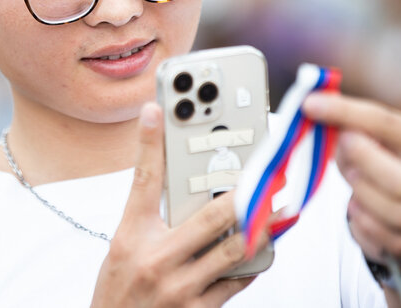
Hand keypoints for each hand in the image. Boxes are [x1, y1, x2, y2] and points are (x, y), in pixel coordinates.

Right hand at [90, 102, 264, 307]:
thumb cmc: (118, 289)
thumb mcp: (123, 246)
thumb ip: (147, 214)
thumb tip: (170, 179)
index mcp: (132, 236)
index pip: (143, 179)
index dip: (149, 143)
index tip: (156, 111)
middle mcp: (156, 259)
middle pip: (211, 216)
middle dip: (248, 195)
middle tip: (271, 178)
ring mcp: (180, 288)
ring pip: (234, 250)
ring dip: (262, 229)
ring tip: (281, 211)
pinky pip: (235, 282)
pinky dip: (252, 263)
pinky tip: (263, 249)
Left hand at [302, 93, 400, 265]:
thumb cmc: (382, 165)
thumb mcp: (371, 139)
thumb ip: (349, 123)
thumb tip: (313, 103)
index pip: (388, 123)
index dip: (345, 112)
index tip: (310, 104)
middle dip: (363, 164)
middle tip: (342, 151)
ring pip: (395, 213)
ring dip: (361, 194)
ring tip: (353, 180)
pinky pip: (379, 236)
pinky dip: (359, 220)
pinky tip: (357, 207)